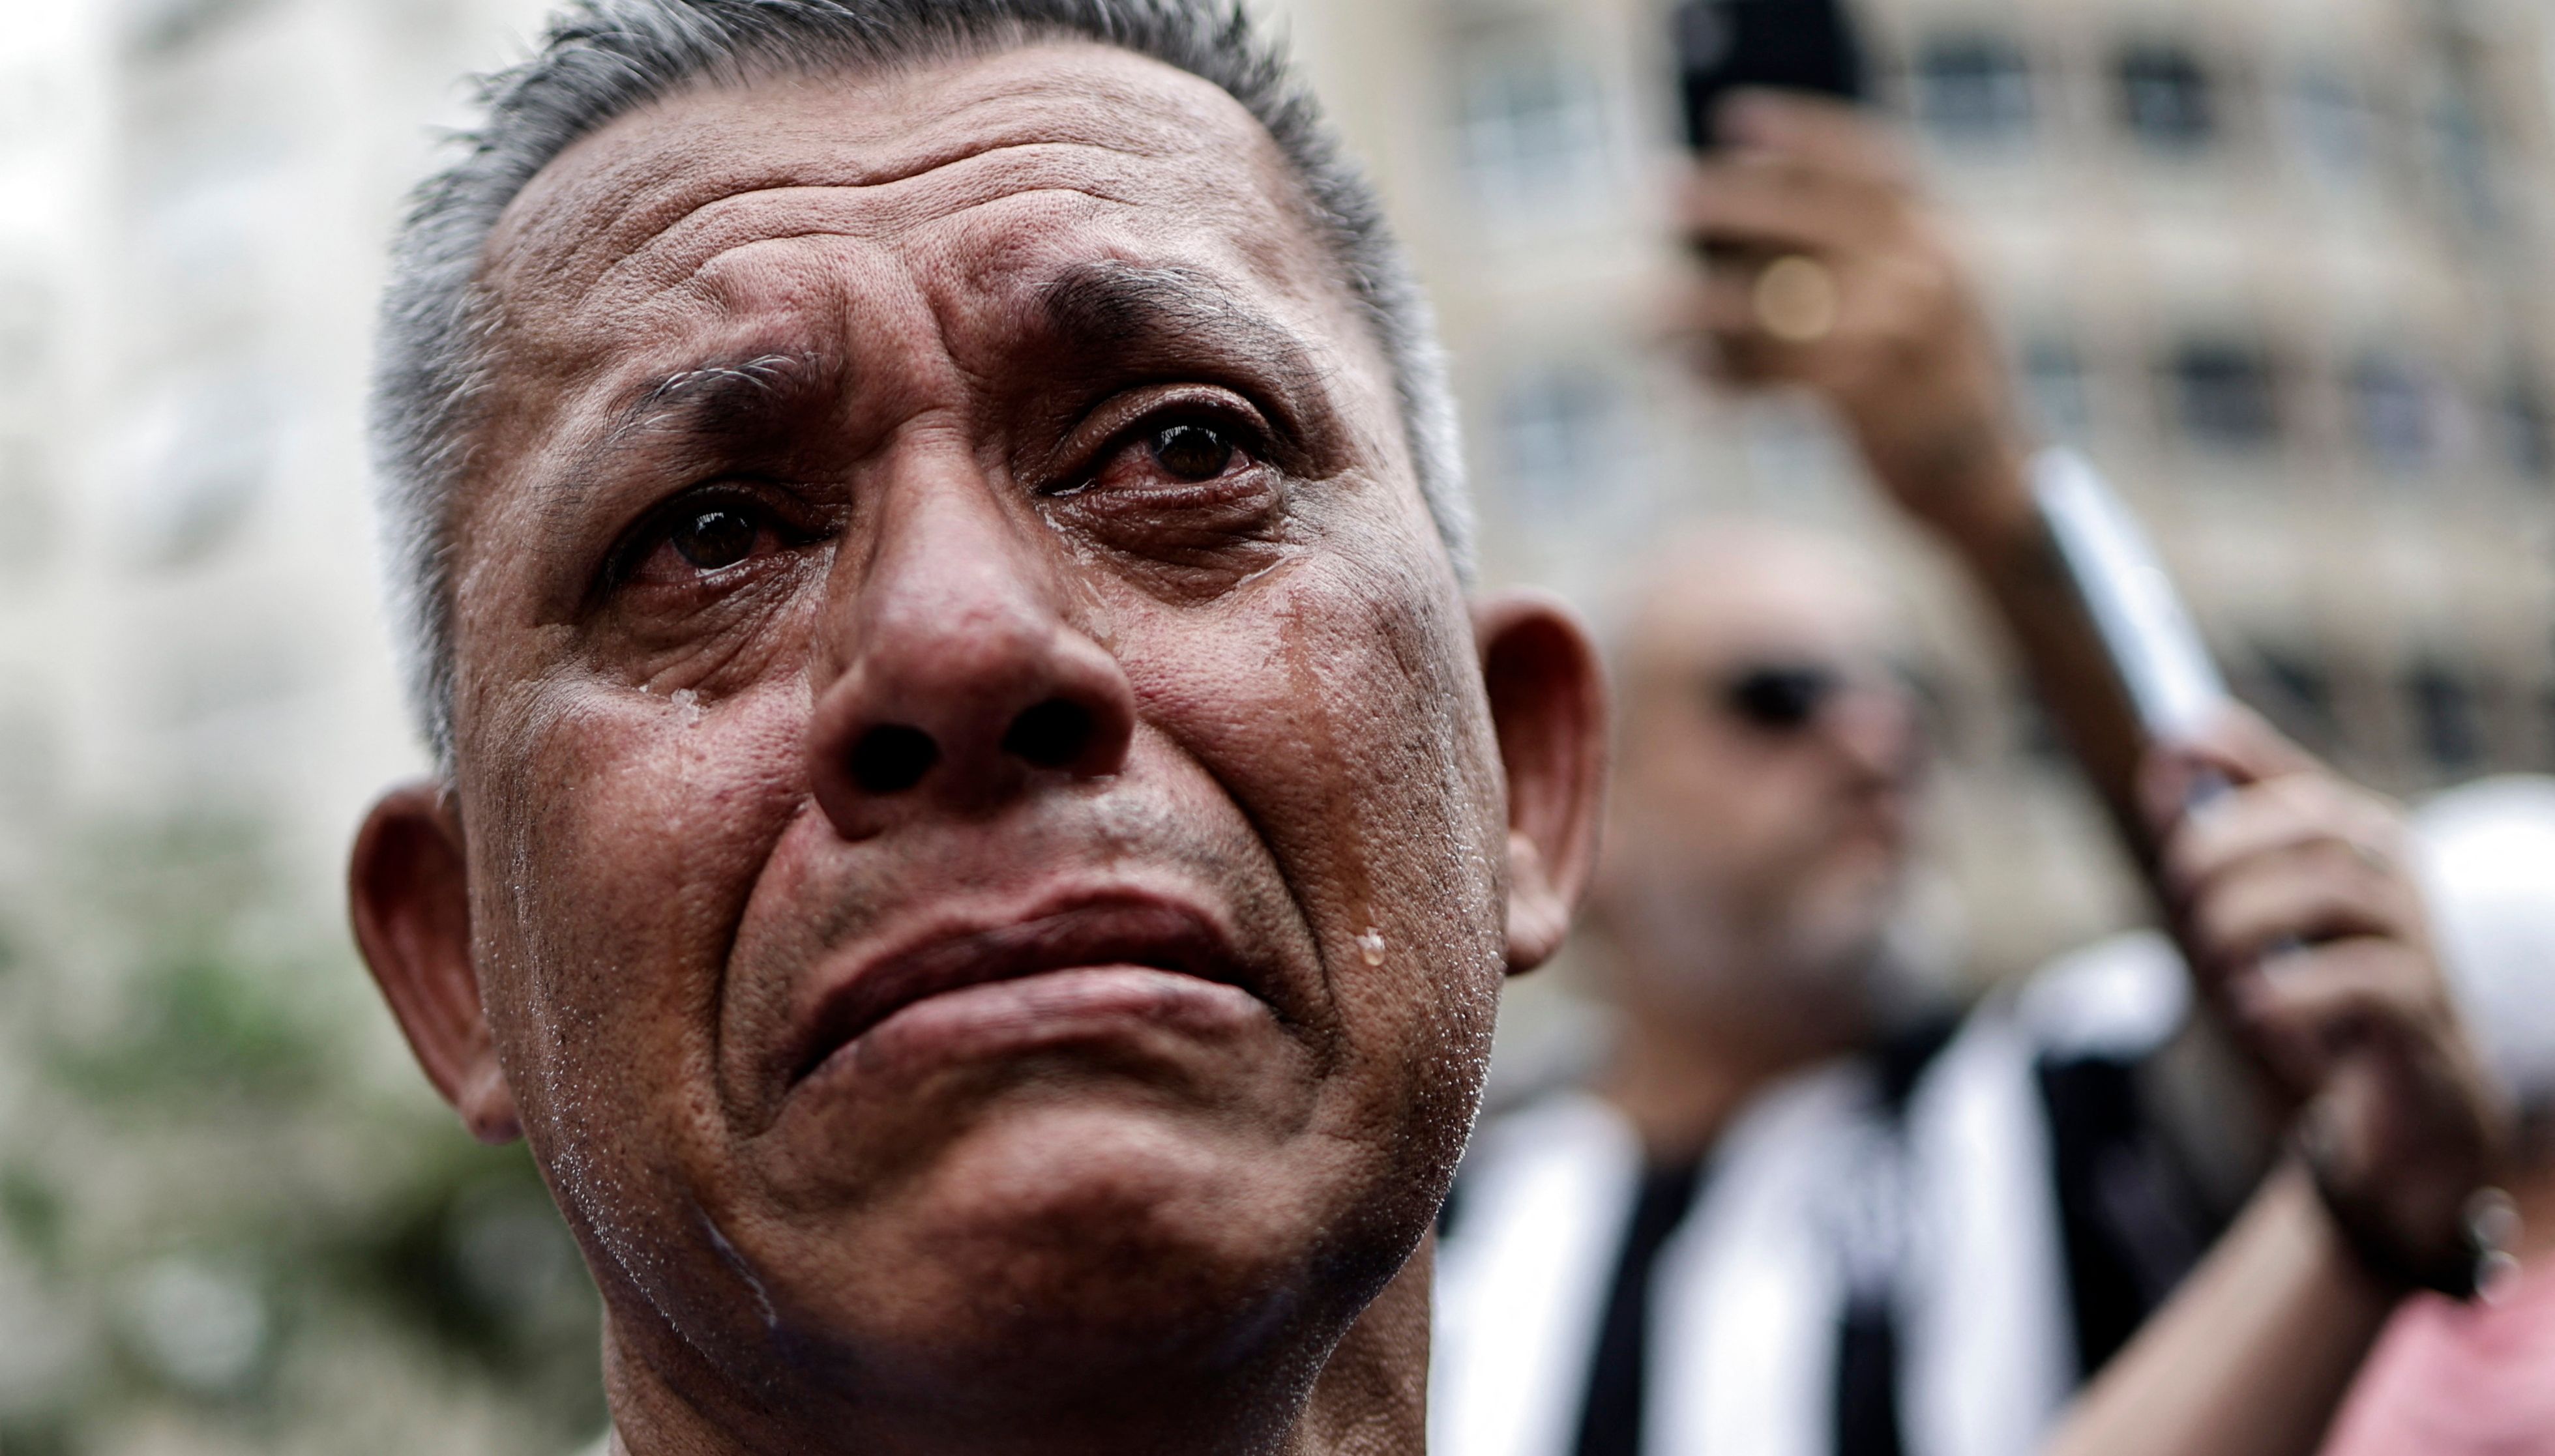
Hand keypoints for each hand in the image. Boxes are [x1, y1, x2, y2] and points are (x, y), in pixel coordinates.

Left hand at [1668, 91, 2032, 548]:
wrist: (1983, 481)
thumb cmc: (1929, 385)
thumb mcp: (1920, 303)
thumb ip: (1858, 259)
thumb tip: (1736, 229)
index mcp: (1943, 237)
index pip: (1874, 163)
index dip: (1804, 134)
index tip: (1732, 118)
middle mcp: (1929, 273)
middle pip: (1816, 219)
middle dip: (1735, 204)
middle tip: (1667, 193)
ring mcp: (1903, 335)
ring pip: (1782, 306)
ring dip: (1704, 308)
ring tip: (1645, 314)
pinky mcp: (1870, 398)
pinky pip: (1776, 374)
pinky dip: (1727, 378)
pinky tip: (1688, 376)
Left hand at [2146, 711, 2509, 1293]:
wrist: (2405, 1105)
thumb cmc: (2319, 996)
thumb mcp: (2256, 915)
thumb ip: (2213, 844)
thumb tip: (2163, 764)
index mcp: (2352, 839)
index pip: (2292, 775)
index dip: (2230, 754)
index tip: (2167, 752)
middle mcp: (2392, 874)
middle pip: (2312, 820)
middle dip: (2222, 849)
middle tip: (2181, 899)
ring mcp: (2415, 939)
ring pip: (2334, 889)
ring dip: (2246, 919)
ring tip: (2216, 962)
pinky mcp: (2423, 1011)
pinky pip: (2367, 982)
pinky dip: (2294, 993)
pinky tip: (2255, 1009)